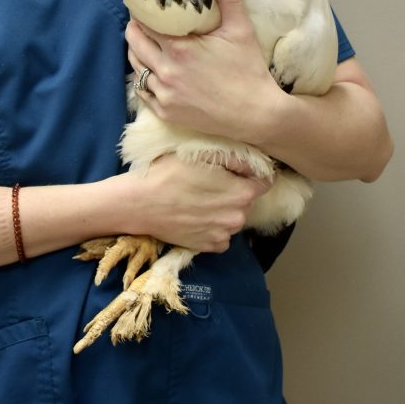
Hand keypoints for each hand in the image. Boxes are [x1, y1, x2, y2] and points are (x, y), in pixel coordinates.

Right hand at [115, 151, 270, 252]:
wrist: (139, 204)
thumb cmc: (168, 173)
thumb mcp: (202, 155)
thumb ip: (235, 158)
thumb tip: (253, 164)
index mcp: (241, 193)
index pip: (265, 183)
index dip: (252, 174)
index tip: (237, 171)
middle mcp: (238, 217)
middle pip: (247, 201)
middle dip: (235, 192)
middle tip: (211, 183)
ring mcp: (224, 235)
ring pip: (233, 218)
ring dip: (224, 210)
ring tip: (200, 200)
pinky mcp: (209, 247)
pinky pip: (221, 235)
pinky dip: (213, 227)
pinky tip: (196, 217)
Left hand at [126, 0, 284, 143]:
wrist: (257, 114)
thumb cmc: (249, 69)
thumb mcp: (240, 29)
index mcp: (178, 49)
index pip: (144, 23)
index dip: (142, 11)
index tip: (145, 2)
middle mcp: (165, 72)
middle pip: (133, 43)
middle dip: (135, 28)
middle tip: (142, 19)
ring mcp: (163, 95)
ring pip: (135, 66)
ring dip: (137, 52)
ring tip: (145, 41)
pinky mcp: (165, 113)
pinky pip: (142, 92)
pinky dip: (144, 78)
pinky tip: (152, 69)